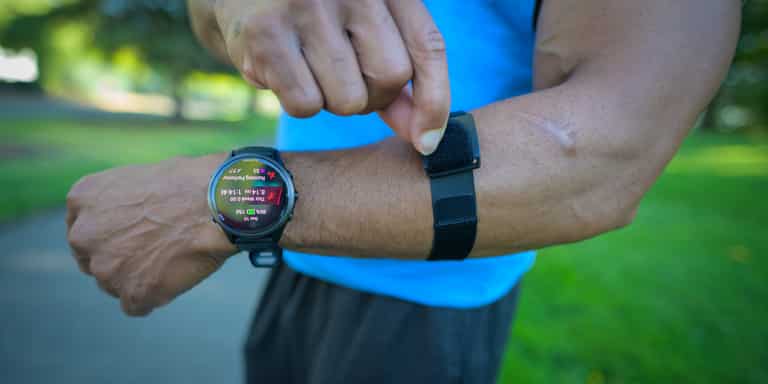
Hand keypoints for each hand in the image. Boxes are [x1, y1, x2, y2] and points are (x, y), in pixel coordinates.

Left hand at [65, 155, 236, 315]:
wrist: (216, 203)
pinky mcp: (131, 293)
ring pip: (114, 285)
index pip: (84, 230)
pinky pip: (137, 305)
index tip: (133, 237)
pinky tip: (177, 274)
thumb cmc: (190, 184)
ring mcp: (105, 268)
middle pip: (94, 261)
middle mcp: (84, 235)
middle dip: (120, 260)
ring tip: (173, 258)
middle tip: (154, 251)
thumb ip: (118, 204)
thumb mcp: (138, 178)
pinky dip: (156, 296)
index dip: (111, 236)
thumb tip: (127, 223)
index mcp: (83, 199)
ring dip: (139, 278)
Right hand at [209, 0, 449, 153]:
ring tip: (309, 67)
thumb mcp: (364, 29)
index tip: (427, 142)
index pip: (427, 46)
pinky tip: (284, 71)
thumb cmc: (315, 16)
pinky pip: (306, 105)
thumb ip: (393, 73)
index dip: (434, 101)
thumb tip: (424, 138)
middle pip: (389, 77)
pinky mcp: (267, 33)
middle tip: (344, 78)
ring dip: (332, 100)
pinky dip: (299, 103)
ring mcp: (307, 6)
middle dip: (371, 96)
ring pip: (348, 99)